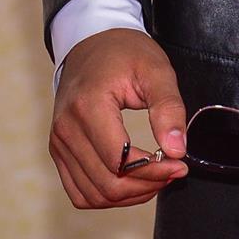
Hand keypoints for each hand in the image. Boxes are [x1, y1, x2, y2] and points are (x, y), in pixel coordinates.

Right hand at [49, 28, 188, 209]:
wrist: (91, 42)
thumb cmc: (124, 53)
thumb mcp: (156, 70)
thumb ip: (169, 108)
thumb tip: (177, 150)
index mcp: (88, 106)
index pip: (120, 161)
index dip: (154, 171)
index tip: (180, 164)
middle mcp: (66, 129)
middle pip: (107, 183)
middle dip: (146, 186)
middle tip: (172, 171)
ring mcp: (58, 143)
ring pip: (93, 195)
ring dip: (129, 195)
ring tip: (156, 178)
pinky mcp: (58, 151)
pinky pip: (80, 193)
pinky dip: (108, 196)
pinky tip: (132, 182)